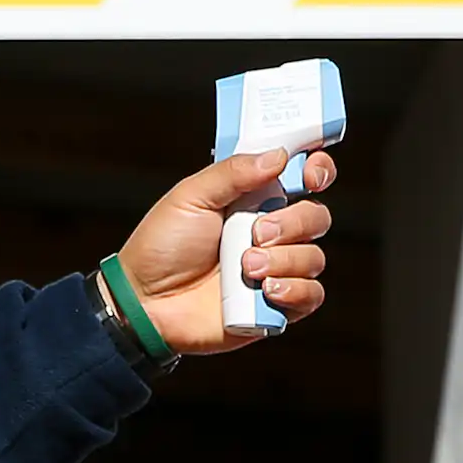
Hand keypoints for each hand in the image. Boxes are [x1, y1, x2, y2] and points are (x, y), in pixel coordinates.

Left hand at [110, 147, 334, 355]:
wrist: (145, 303)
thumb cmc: (162, 246)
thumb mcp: (191, 197)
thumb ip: (234, 172)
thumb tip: (279, 155)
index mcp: (256, 199)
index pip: (305, 178)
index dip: (318, 171)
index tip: (311, 174)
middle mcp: (272, 233)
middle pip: (317, 217)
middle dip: (294, 222)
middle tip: (257, 232)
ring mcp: (276, 270)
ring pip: (314, 257)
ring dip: (284, 259)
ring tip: (245, 266)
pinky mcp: (275, 307)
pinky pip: (311, 296)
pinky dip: (295, 290)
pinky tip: (265, 289)